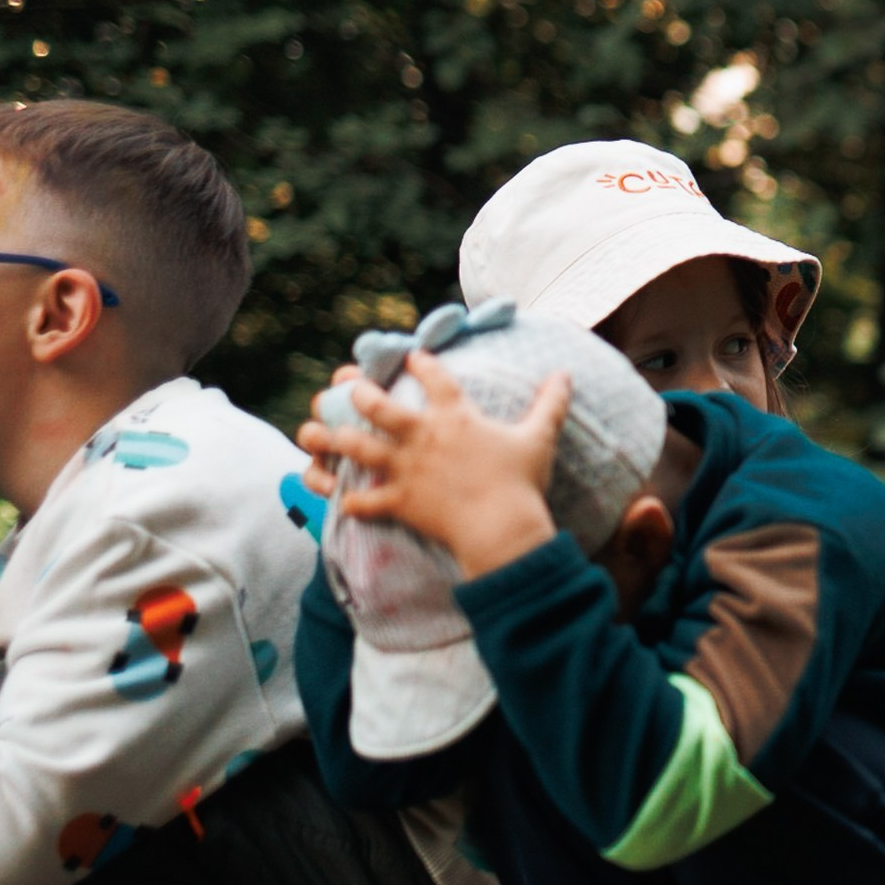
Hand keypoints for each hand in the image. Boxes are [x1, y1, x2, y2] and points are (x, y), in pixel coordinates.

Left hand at [304, 351, 569, 578]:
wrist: (502, 527)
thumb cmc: (521, 481)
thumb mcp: (540, 437)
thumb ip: (550, 403)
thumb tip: (566, 374)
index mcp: (455, 417)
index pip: (433, 377)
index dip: (419, 363)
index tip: (410, 356)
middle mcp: (423, 437)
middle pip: (377, 406)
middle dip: (359, 394)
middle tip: (349, 390)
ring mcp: (406, 469)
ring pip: (357, 447)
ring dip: (333, 440)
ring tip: (317, 434)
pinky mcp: (400, 501)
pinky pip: (364, 501)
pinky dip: (351, 501)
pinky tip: (342, 498)